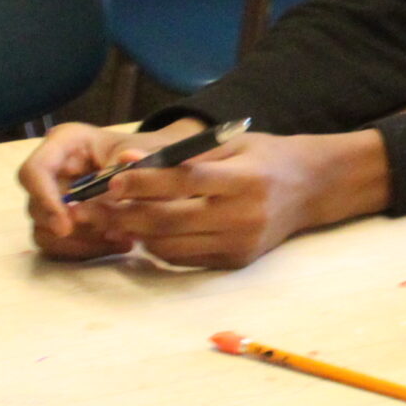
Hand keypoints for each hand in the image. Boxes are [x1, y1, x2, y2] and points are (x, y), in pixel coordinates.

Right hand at [20, 120, 201, 259]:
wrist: (155, 167)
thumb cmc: (147, 154)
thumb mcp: (146, 153)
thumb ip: (133, 165)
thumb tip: (115, 175)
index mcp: (64, 142)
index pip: (34, 171)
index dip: (45, 199)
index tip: (67, 226)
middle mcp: (51, 169)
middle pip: (37, 207)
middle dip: (73, 226)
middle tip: (112, 232)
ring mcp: (51, 197)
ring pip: (45, 231)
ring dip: (82, 242)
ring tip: (123, 240)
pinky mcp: (58, 219)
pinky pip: (58, 245)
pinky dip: (86, 250)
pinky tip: (118, 244)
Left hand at [91, 129, 389, 269]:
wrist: (312, 188)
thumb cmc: (266, 158)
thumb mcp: (232, 144)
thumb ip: (184, 155)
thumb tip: (128, 162)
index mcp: (246, 178)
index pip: (185, 181)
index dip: (144, 182)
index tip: (111, 179)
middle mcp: (245, 214)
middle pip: (169, 219)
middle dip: (123, 213)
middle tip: (92, 207)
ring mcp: (240, 242)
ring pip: (169, 245)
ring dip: (135, 233)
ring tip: (113, 218)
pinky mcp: (236, 261)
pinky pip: (183, 258)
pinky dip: (158, 246)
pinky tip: (146, 230)